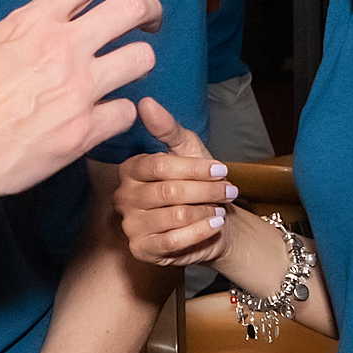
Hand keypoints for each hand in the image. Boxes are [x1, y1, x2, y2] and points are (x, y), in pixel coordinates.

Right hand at [0, 0, 161, 208]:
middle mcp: (62, 49)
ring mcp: (78, 90)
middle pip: (131, 8)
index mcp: (33, 22)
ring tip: (129, 70)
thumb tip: (40, 24)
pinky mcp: (84, 131)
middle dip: (149, 10)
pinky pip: (126, 113)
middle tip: (150, 19)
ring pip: (141, 59)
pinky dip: (119, 113)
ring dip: (138, 62)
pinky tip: (106, 116)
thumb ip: (21, 30)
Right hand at [115, 98, 240, 266]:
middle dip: (205, 190)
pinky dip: (200, 231)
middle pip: (168, 192)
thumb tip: (145, 102)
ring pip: (174, 215)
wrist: (212, 223)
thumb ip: (167, 128)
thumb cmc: (197, 183)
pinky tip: (214, 224)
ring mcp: (130, 225)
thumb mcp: (187, 150)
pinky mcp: (142, 249)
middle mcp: (123, 196)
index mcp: (130, 169)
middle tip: (228, 190)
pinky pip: (173, 240)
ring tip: (220, 208)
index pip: (159, 166)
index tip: (220, 169)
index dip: (194, 168)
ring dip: (206, 211)